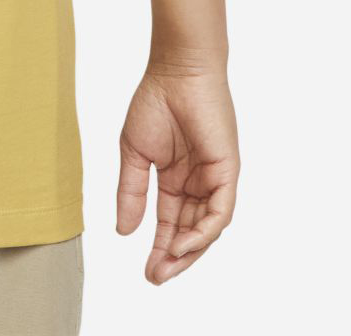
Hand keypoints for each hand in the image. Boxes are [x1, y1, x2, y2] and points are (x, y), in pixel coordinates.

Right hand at [116, 62, 238, 283]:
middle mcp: (198, 183)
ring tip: (166, 266)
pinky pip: (219, 212)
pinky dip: (202, 232)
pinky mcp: (227, 173)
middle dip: (174, 257)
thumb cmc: (154, 103)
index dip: (160, 247)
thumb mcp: (135, 154)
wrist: (176, 72)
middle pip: (190, 232)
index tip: (146, 271)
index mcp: (176, 178)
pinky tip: (182, 243)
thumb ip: (131, 192)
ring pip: (206, 228)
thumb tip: (123, 231)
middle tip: (156, 277)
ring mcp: (214, 179)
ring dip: (188, 251)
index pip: (171, 222)